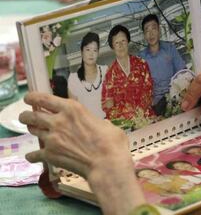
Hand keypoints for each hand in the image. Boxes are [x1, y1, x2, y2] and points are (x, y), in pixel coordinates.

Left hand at [19, 92, 144, 214]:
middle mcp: (58, 121)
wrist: (107, 164)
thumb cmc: (112, 143)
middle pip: (32, 115)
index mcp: (72, 109)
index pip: (43, 98)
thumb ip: (95, 122)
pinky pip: (34, 154)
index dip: (32, 97)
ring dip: (32, 130)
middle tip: (27, 117)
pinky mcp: (49, 155)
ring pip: (32, 131)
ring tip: (34, 131)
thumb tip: (97, 126)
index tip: (29, 98)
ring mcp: (51, 139)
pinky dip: (33, 155)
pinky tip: (33, 156)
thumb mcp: (105, 124)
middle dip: (26, 115)